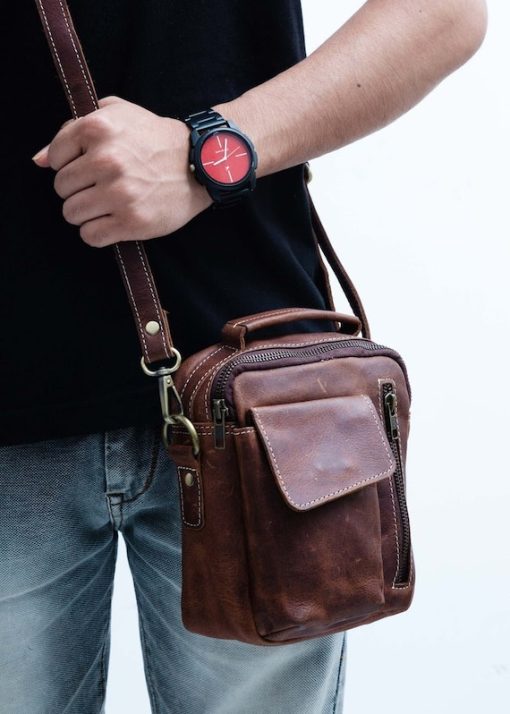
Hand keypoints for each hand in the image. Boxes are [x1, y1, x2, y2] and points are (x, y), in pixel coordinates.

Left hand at [32, 96, 212, 247]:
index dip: (68, 164)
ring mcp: (119, 193)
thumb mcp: (117, 115)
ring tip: (106, 205)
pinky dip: (97, 233)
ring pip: (72, 213)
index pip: (55, 158)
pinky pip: (90, 236)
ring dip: (85, 213)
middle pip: (62, 189)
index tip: (88, 167)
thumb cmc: (155, 138)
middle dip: (77, 190)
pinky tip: (112, 222)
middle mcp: (106, 160)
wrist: (200, 163)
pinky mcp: (132, 222)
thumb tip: (39, 160)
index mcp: (98, 128)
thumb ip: (73, 130)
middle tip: (101, 187)